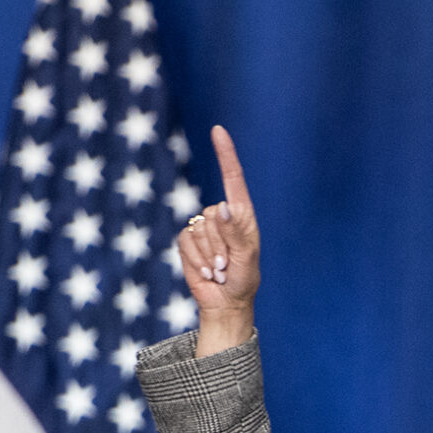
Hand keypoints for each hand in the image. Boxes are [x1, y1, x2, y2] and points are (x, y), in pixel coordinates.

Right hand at [179, 126, 261, 355]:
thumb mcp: (246, 258)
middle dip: (221, 244)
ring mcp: (203, 227)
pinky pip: (186, 241)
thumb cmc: (244, 279)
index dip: (225, 154)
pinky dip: (196, 260)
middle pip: (213, 215)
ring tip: (220, 268)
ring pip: (199, 230)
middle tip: (229, 263)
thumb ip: (236, 233)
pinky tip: (207, 270)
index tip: (217, 130)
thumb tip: (222, 208)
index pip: (233, 178)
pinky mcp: (187, 240)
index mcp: (242, 215)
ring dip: (210, 255)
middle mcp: (222, 216)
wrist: (225, 302)